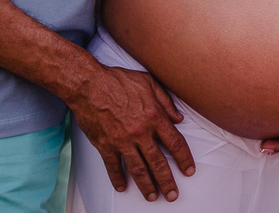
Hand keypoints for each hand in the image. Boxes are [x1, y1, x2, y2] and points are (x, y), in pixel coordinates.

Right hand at [67, 63, 195, 201]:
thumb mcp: (149, 83)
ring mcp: (122, 140)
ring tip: (153, 196)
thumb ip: (166, 101)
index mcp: (154, 117)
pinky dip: (118, 178)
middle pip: (158, 162)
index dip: (184, 159)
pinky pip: (113, 166)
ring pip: (138, 169)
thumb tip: (179, 118)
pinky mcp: (105, 145)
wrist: (89, 85)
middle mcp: (140, 132)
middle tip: (173, 194)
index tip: (189, 170)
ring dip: (147, 185)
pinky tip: (123, 187)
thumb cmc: (119, 80)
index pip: (175, 143)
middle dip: (167, 181)